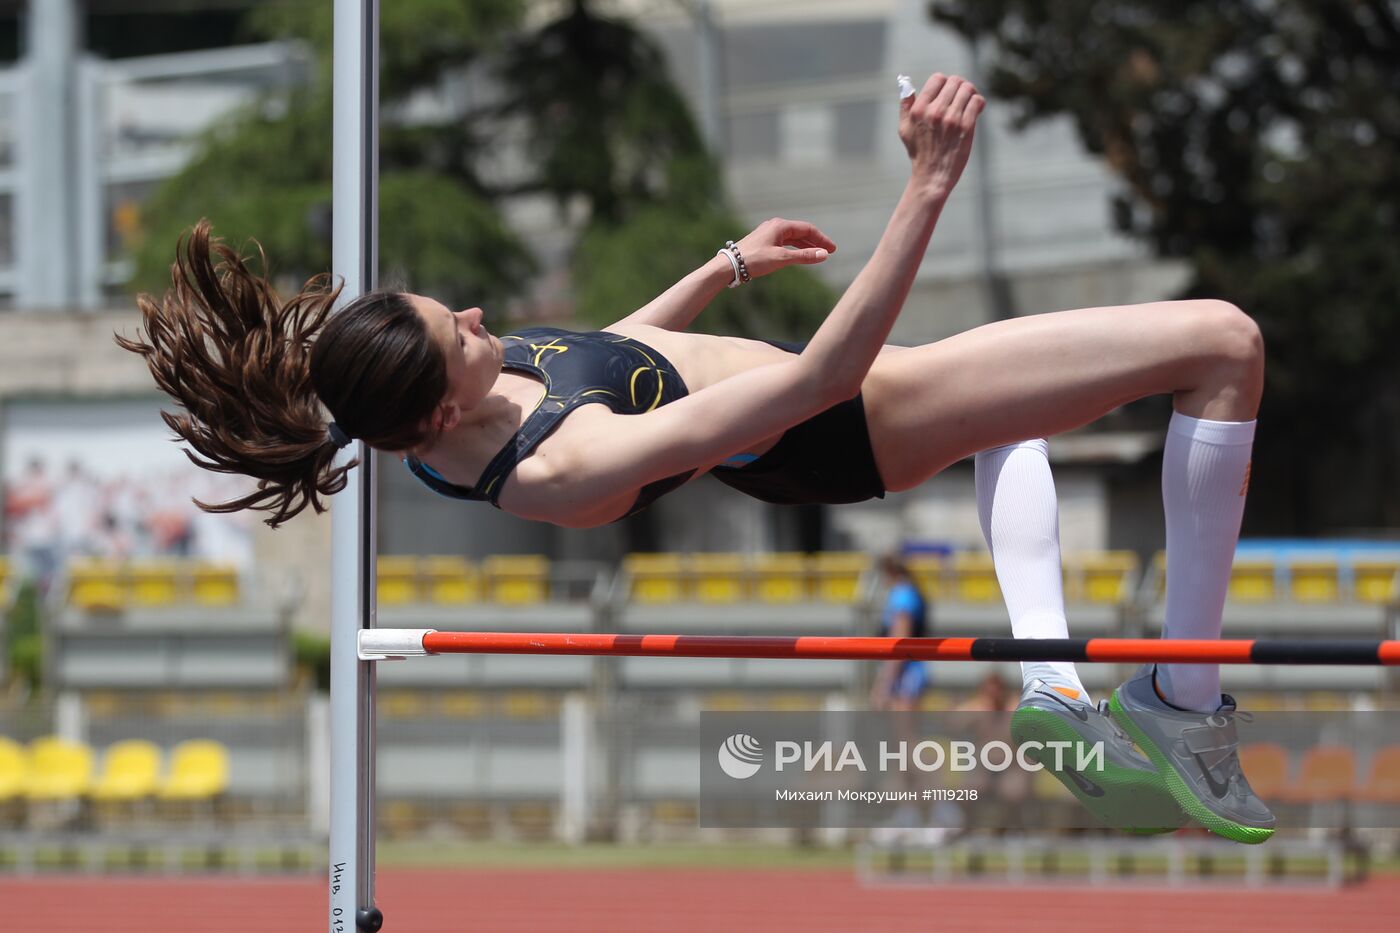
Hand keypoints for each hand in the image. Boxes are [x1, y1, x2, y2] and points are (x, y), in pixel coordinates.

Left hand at [731, 218, 836, 279]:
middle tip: (829, 252)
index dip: (822, 239)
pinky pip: (784, 243)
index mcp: (780, 226)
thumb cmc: (754, 260)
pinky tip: (799, 255)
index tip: (832, 250)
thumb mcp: (782, 258)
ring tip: (817, 255)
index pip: (808, 229)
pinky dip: (795, 248)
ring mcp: (769, 234)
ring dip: (806, 246)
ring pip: (792, 238)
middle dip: (816, 242)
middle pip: (801, 232)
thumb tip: (824, 255)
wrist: (729, 265)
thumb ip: (804, 256)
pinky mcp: (764, 242)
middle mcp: (775, 226)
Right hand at [898, 73, 984, 199]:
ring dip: (971, 93)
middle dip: (960, 86)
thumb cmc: (919, 153)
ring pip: (968, 89)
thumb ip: (905, 106)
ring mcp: (951, 119)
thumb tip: (906, 83)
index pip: (938, 79)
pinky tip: (976, 109)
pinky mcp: (966, 127)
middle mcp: (934, 112)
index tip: (948, 92)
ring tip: (970, 102)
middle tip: (962, 96)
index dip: (945, 83)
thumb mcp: (905, 129)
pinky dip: (978, 102)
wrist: (932, 177)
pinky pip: (977, 102)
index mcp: (919, 109)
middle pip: (955, 82)